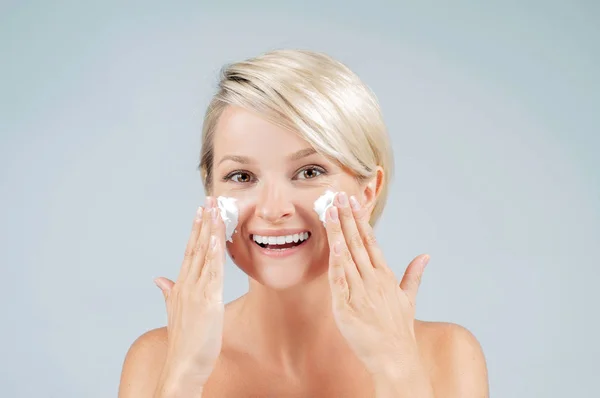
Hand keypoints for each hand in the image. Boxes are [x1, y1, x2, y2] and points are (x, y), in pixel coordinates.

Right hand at [153, 197, 225, 394]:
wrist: (183, 365)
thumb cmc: (185, 341)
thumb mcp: (176, 312)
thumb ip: (169, 293)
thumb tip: (159, 279)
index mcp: (182, 286)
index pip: (189, 251)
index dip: (195, 230)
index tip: (200, 211)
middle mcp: (187, 285)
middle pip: (196, 247)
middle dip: (203, 222)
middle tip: (208, 199)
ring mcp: (196, 292)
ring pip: (204, 255)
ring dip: (209, 231)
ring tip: (213, 210)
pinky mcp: (208, 301)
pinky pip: (212, 274)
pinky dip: (213, 256)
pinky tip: (216, 240)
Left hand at [324, 192, 429, 379]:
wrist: (396, 359)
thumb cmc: (399, 330)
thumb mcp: (408, 299)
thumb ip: (413, 275)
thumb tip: (425, 256)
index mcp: (385, 276)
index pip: (371, 241)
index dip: (360, 220)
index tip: (353, 202)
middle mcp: (373, 280)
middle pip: (357, 243)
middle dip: (347, 218)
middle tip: (338, 196)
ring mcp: (361, 293)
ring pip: (347, 257)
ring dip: (338, 233)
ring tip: (330, 211)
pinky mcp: (347, 309)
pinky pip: (340, 283)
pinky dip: (337, 265)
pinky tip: (334, 247)